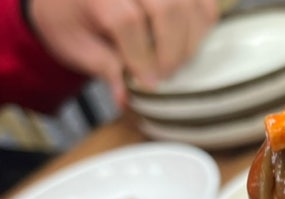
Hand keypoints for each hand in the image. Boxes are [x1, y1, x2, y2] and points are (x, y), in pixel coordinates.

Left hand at [28, 0, 218, 105]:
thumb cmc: (73, 20)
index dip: (142, 56)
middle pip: (165, 7)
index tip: (148, 83)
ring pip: (188, 5)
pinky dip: (204, 25)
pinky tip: (189, 43)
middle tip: (165, 76)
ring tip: (176, 62)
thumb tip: (126, 96)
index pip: (127, 21)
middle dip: (170, 50)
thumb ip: (103, 67)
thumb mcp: (76, 46)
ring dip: (190, 40)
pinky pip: (204, 4)